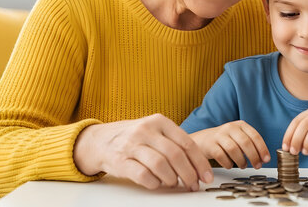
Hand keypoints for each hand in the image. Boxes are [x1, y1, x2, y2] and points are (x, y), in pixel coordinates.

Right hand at [73, 114, 212, 190]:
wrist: (101, 140)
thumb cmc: (136, 138)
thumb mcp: (156, 131)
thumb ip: (175, 143)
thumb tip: (198, 167)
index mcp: (160, 121)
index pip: (187, 143)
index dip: (199, 162)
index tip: (206, 176)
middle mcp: (146, 130)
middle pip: (176, 155)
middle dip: (189, 174)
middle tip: (193, 184)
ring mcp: (132, 145)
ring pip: (160, 165)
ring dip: (172, 179)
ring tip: (174, 183)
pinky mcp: (120, 161)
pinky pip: (143, 175)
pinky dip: (155, 183)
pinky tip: (157, 183)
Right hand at [190, 121, 269, 168]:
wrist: (202, 139)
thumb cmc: (225, 141)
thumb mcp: (238, 137)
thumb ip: (250, 145)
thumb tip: (263, 158)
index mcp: (240, 124)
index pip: (255, 136)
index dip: (262, 149)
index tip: (266, 159)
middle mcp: (230, 127)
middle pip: (245, 142)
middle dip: (253, 156)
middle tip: (257, 166)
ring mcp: (219, 135)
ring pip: (233, 149)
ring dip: (241, 161)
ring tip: (243, 165)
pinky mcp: (210, 145)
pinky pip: (221, 156)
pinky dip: (228, 163)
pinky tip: (230, 165)